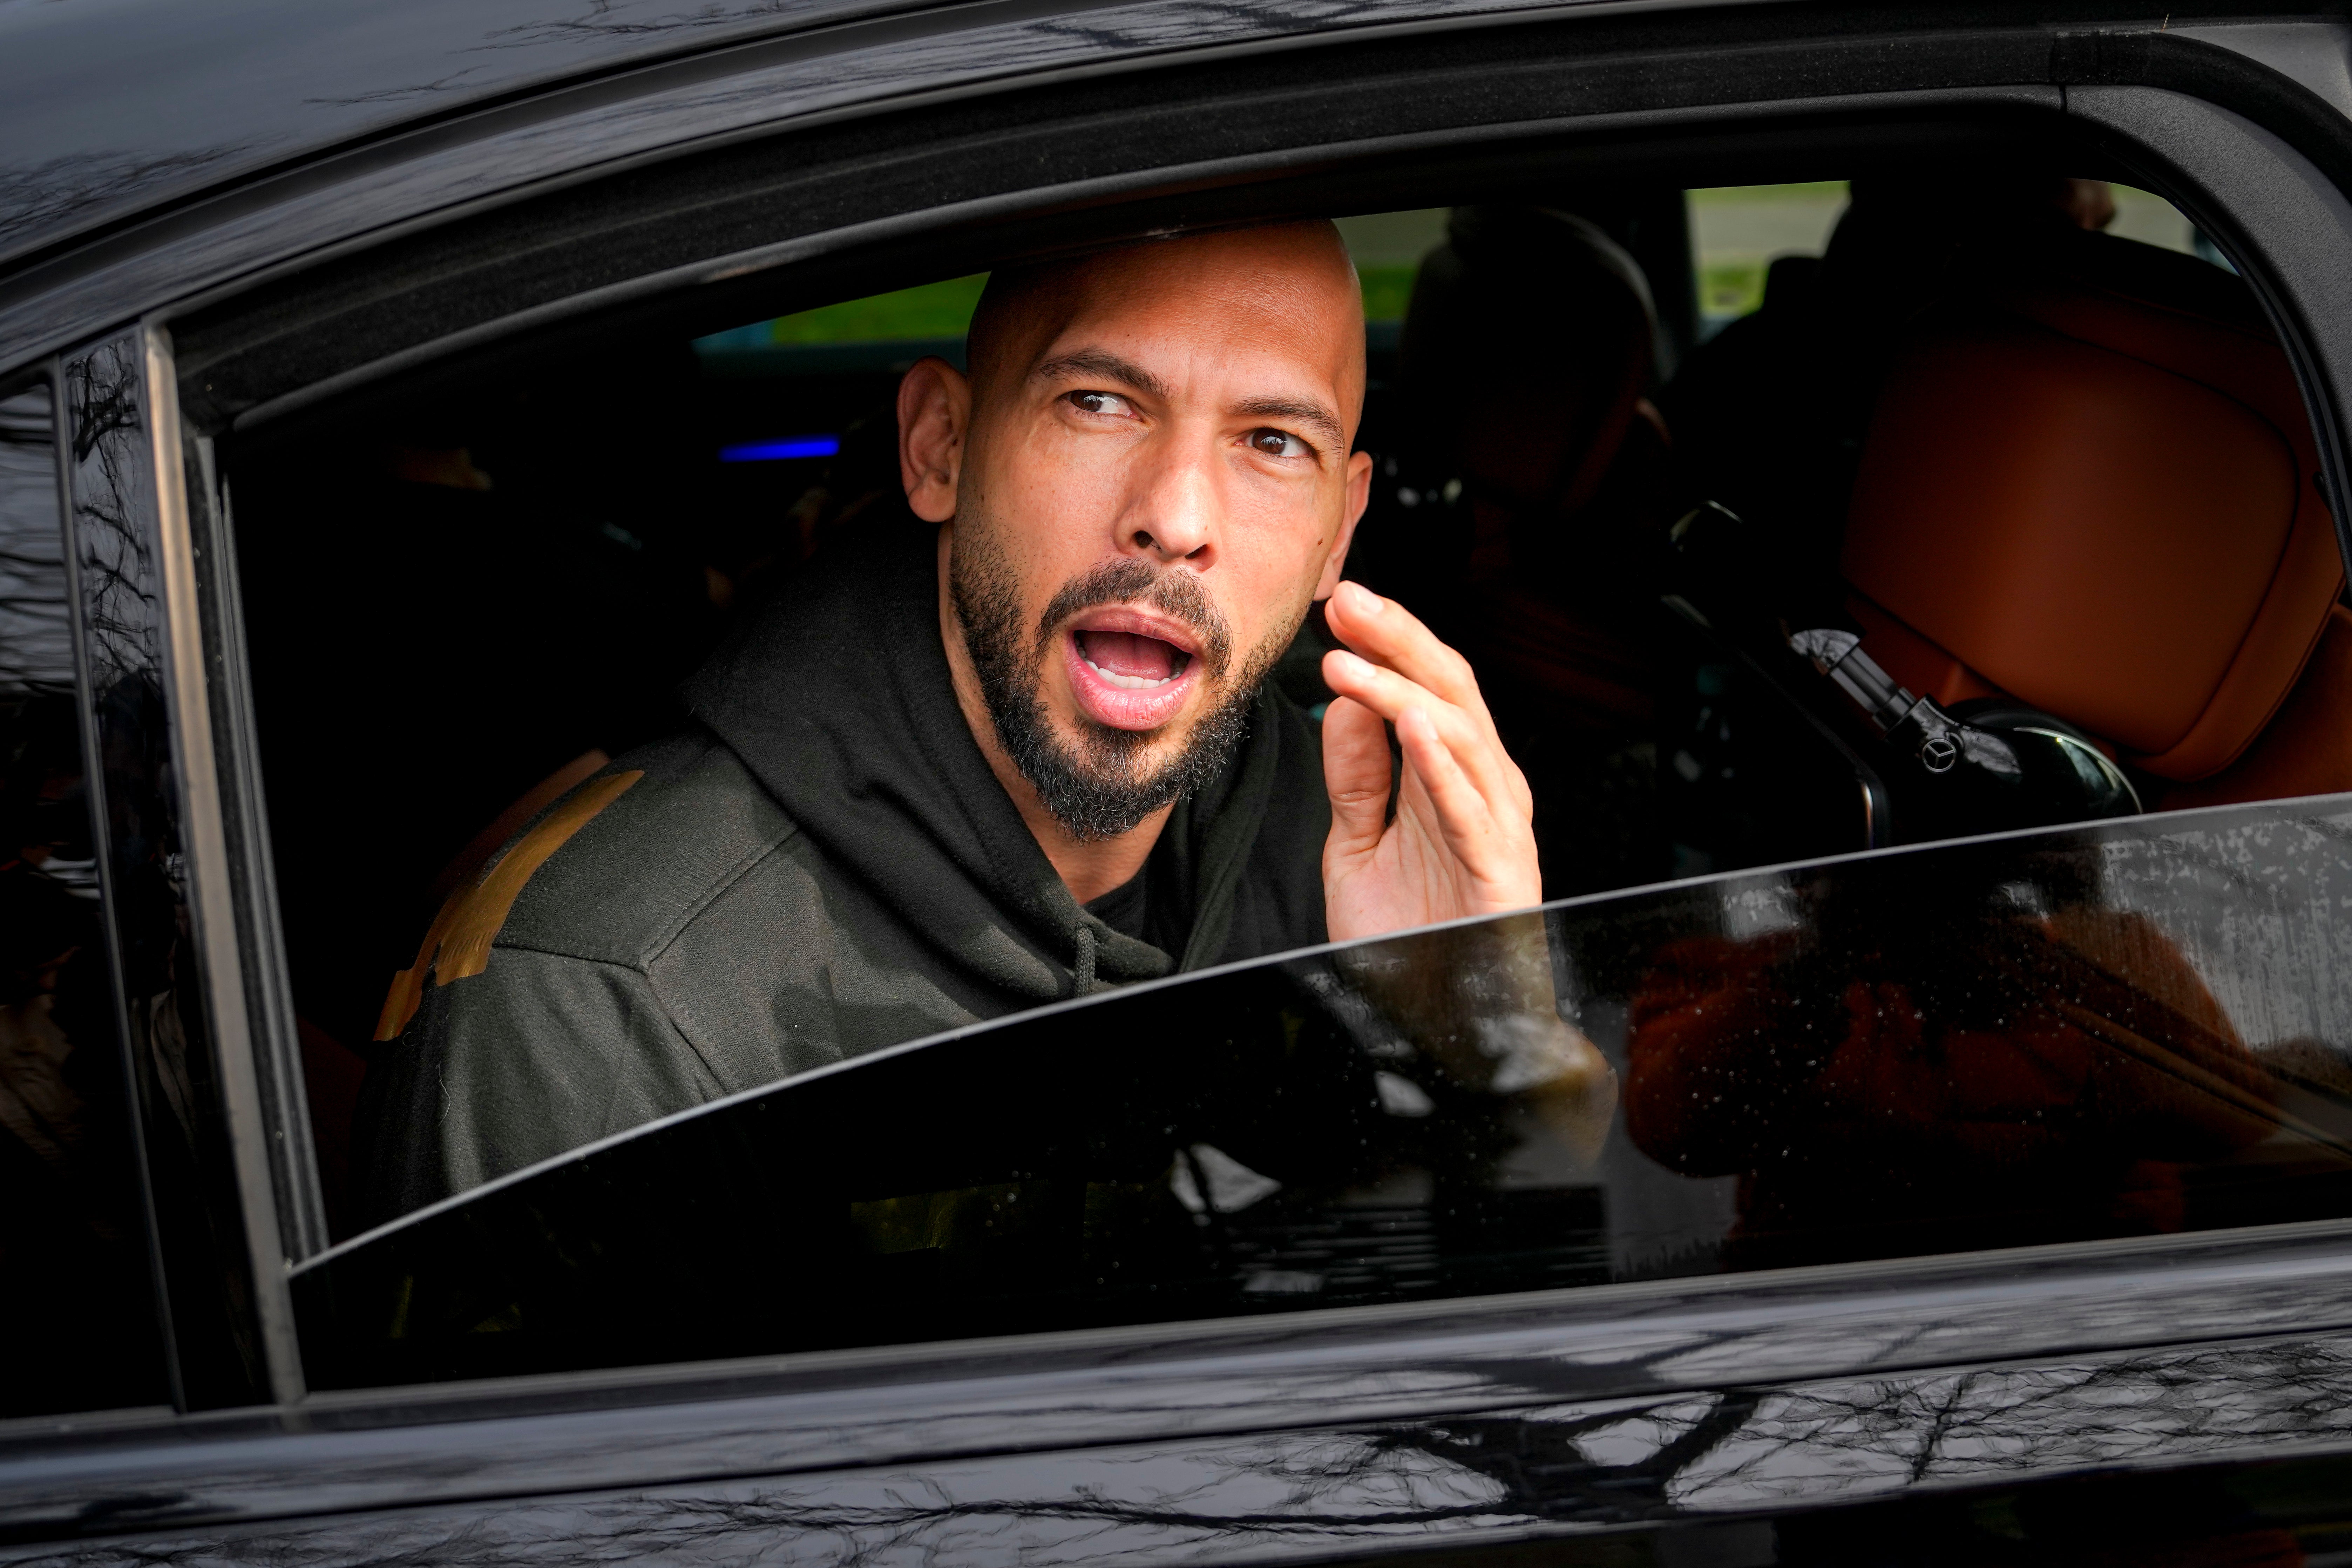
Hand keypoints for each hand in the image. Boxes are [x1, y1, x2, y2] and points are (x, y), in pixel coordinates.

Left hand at [1319, 580, 1539, 941]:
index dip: (1388, 641)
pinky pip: (1473, 810)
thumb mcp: (1358, 845)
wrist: (1437, 1020)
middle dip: (1400, 640)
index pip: (1426, 689)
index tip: (1340, 604)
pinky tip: (1411, 725)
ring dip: (1402, 691)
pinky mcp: (1502, 873)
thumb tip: (1344, 700)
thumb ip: (1356, 776)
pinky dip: (1443, 764)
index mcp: (1452, 779)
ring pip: (1462, 737)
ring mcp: (1498, 829)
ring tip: (1347, 661)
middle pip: (1450, 692)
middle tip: (1348, 600)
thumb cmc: (1406, 938)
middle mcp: (1483, 792)